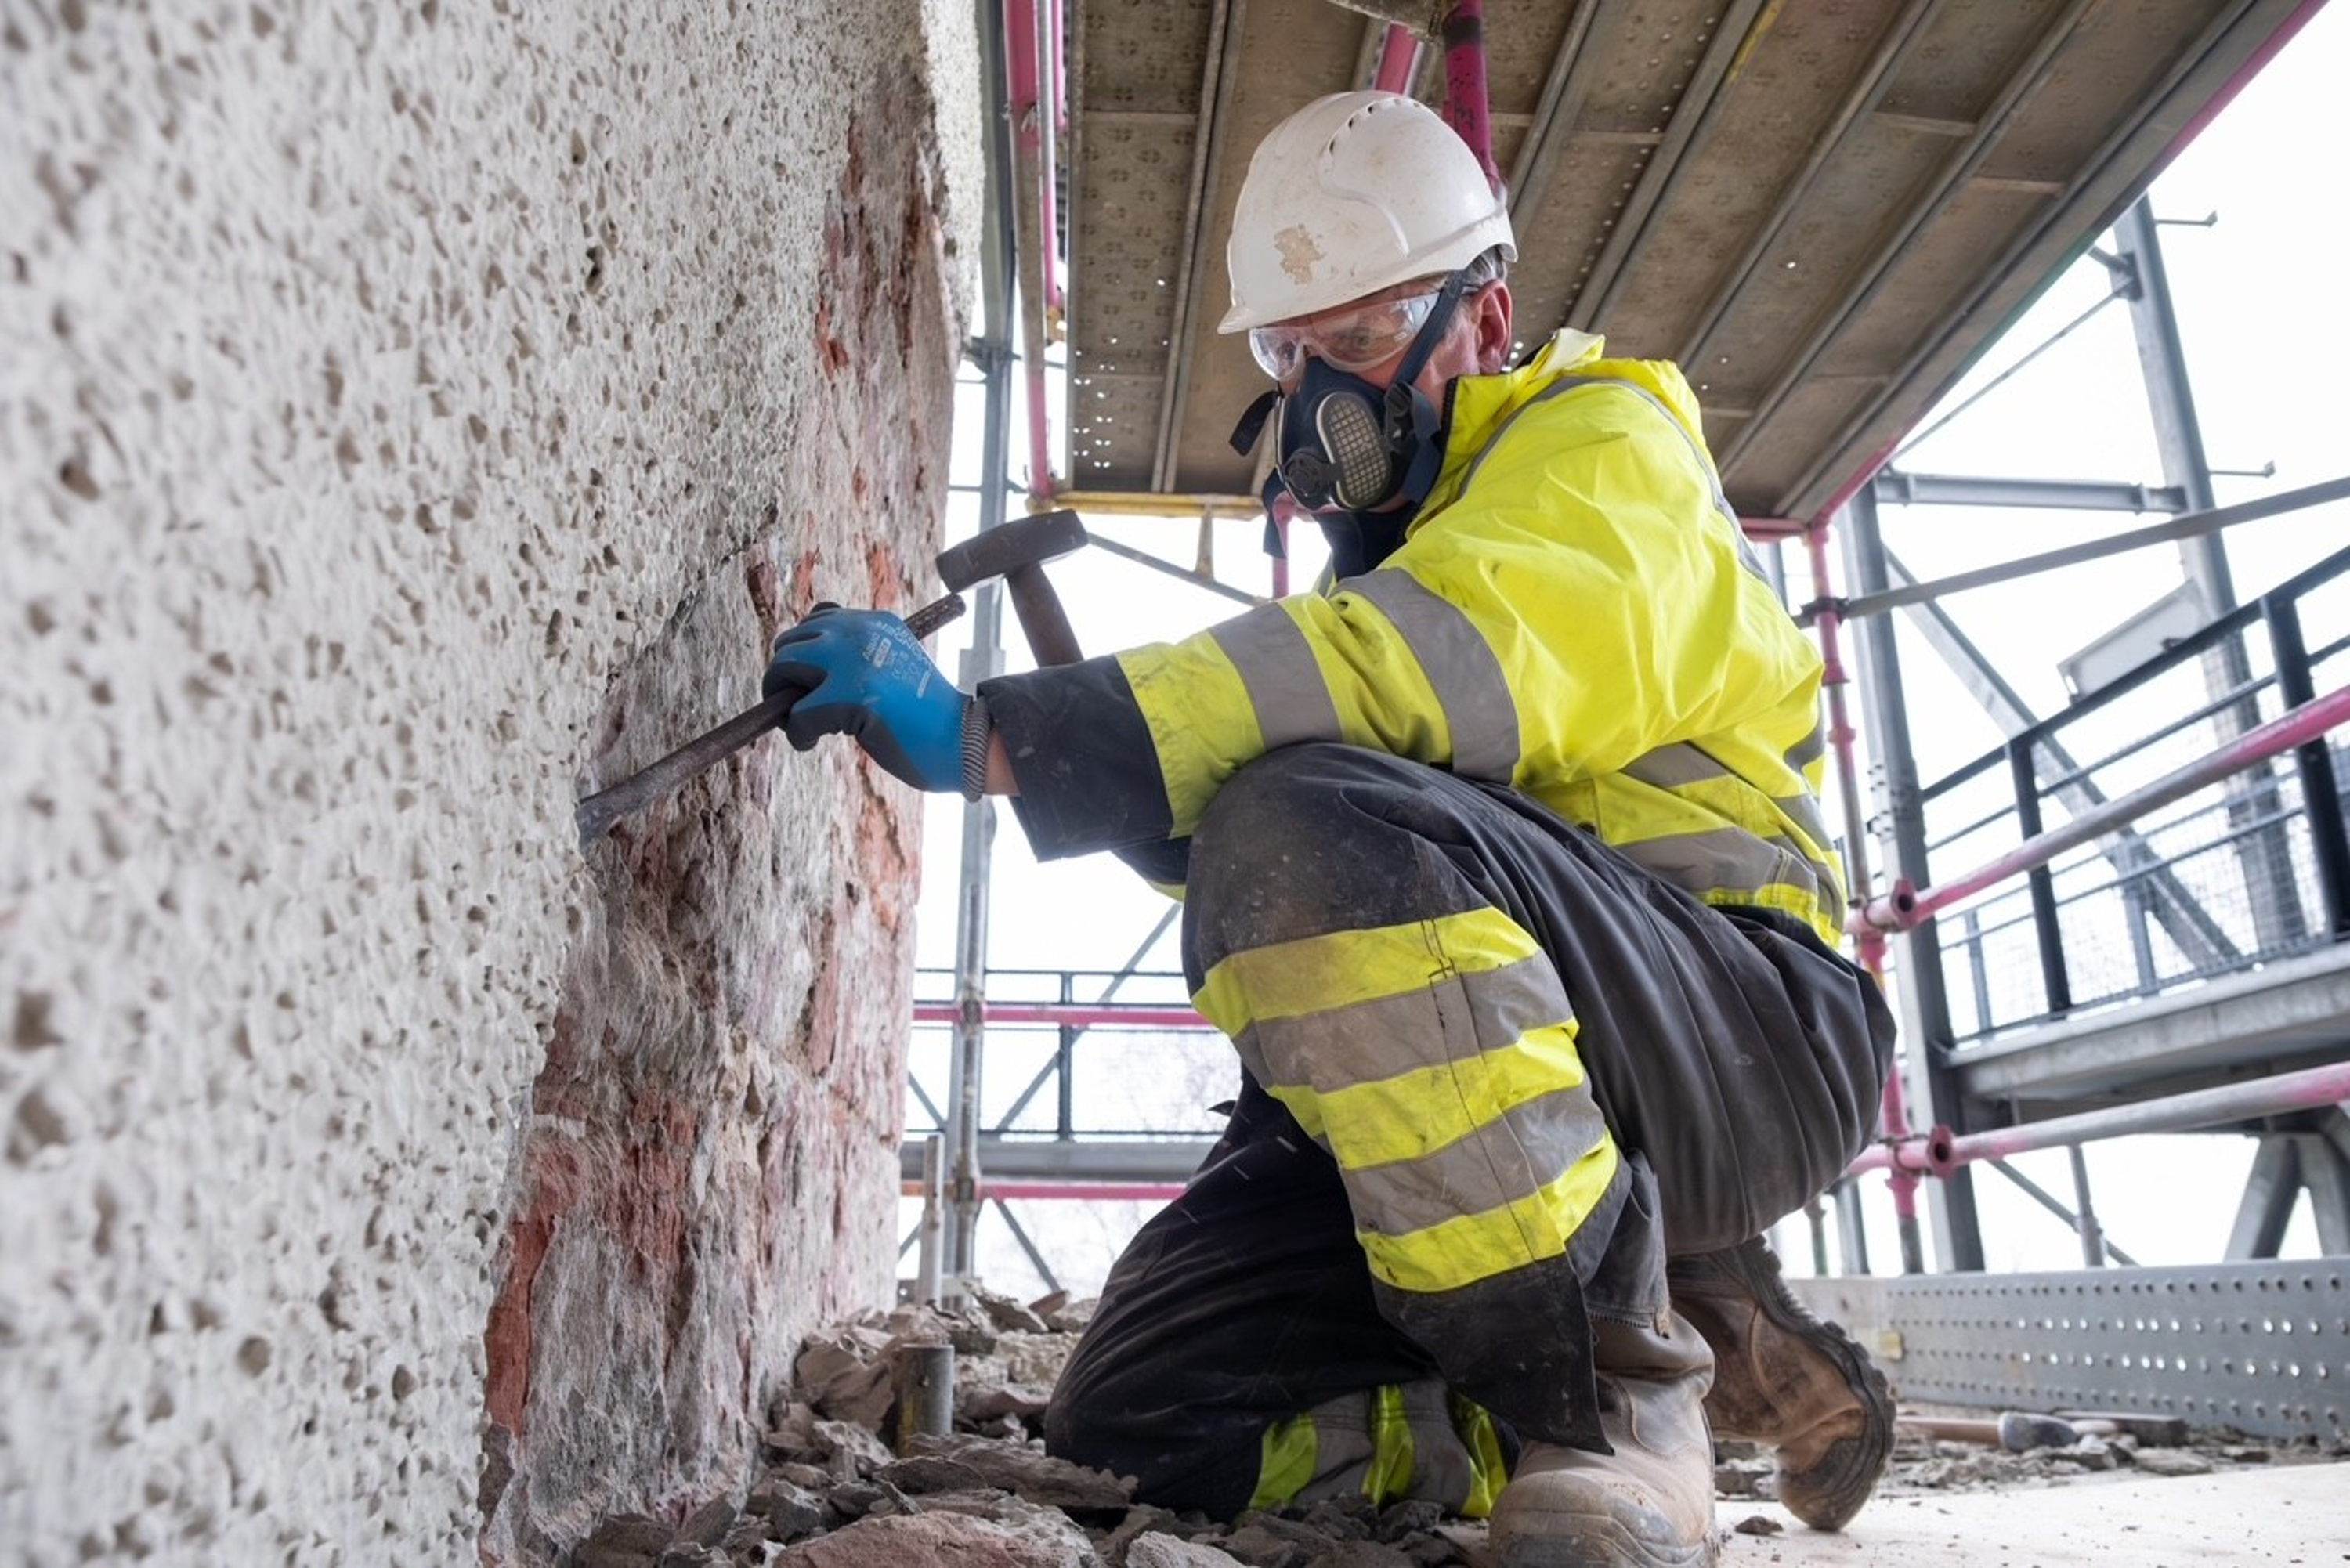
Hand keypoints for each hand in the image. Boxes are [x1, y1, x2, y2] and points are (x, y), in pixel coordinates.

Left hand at [763, 606, 968, 791]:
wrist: (962, 740)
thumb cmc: (925, 713)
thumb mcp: (893, 665)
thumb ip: (856, 652)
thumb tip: (798, 652)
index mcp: (875, 622)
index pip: (815, 622)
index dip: (804, 656)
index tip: (811, 683)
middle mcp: (862, 632)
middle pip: (790, 643)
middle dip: (783, 677)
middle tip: (797, 708)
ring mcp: (855, 662)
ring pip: (783, 667)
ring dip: (783, 701)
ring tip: (801, 724)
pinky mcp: (851, 697)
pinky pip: (798, 714)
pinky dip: (798, 734)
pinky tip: (812, 742)